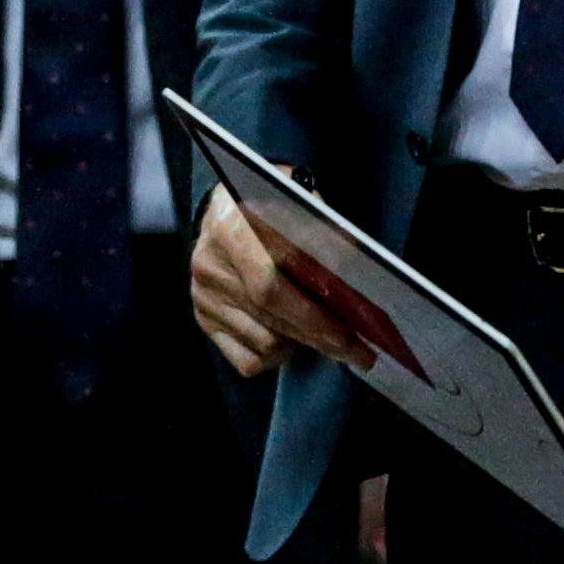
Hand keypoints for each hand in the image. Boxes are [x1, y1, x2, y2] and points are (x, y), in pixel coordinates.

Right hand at [190, 188, 368, 379]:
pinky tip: (295, 341)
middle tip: (360, 352)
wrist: (226, 212)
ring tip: (329, 337)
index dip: (310, 314)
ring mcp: (204, 298)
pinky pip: (248, 360)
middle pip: (271, 317)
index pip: (269, 285)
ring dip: (303, 344)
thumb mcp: (297, 202)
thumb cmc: (271, 206)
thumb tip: (352, 276)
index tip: (348, 333)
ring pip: (264, 343)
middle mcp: (210, 266)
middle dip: (321, 337)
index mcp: (229, 228)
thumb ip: (320, 234)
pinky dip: (278, 357)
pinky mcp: (205, 321)